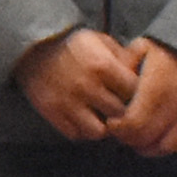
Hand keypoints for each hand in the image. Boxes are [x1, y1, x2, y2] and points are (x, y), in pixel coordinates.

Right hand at [14, 26, 142, 142]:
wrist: (33, 47)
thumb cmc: (73, 45)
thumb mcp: (101, 41)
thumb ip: (124, 58)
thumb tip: (143, 75)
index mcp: (103, 66)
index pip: (134, 92)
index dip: (136, 94)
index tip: (130, 93)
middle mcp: (86, 86)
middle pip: (119, 114)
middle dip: (121, 111)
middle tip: (117, 107)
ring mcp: (67, 102)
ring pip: (98, 132)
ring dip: (101, 126)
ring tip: (99, 116)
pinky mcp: (52, 113)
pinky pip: (75, 134)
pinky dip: (80, 129)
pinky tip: (81, 117)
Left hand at [111, 42, 176, 156]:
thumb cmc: (171, 52)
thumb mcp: (143, 49)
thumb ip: (124, 66)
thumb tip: (109, 84)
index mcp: (158, 89)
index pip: (133, 124)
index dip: (118, 128)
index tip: (113, 123)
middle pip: (146, 139)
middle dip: (129, 138)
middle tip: (123, 132)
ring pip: (165, 147)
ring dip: (149, 146)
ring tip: (140, 137)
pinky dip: (170, 145)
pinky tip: (161, 136)